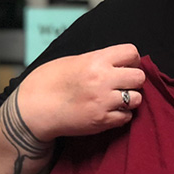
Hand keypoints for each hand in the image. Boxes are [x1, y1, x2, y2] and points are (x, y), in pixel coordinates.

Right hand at [16, 44, 145, 140]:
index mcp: (96, 61)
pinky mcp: (102, 121)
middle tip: (123, 83)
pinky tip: (109, 110)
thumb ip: (98, 60)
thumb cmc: (49, 82)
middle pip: (139, 77)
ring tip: (116, 98)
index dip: (131, 59)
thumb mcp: (73, 61)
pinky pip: (127, 117)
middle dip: (133, 80)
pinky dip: (122, 114)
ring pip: (137, 99)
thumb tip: (118, 62)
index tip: (126, 65)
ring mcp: (104, 102)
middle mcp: (103, 80)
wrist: (34, 109)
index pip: (131, 52)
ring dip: (130, 99)